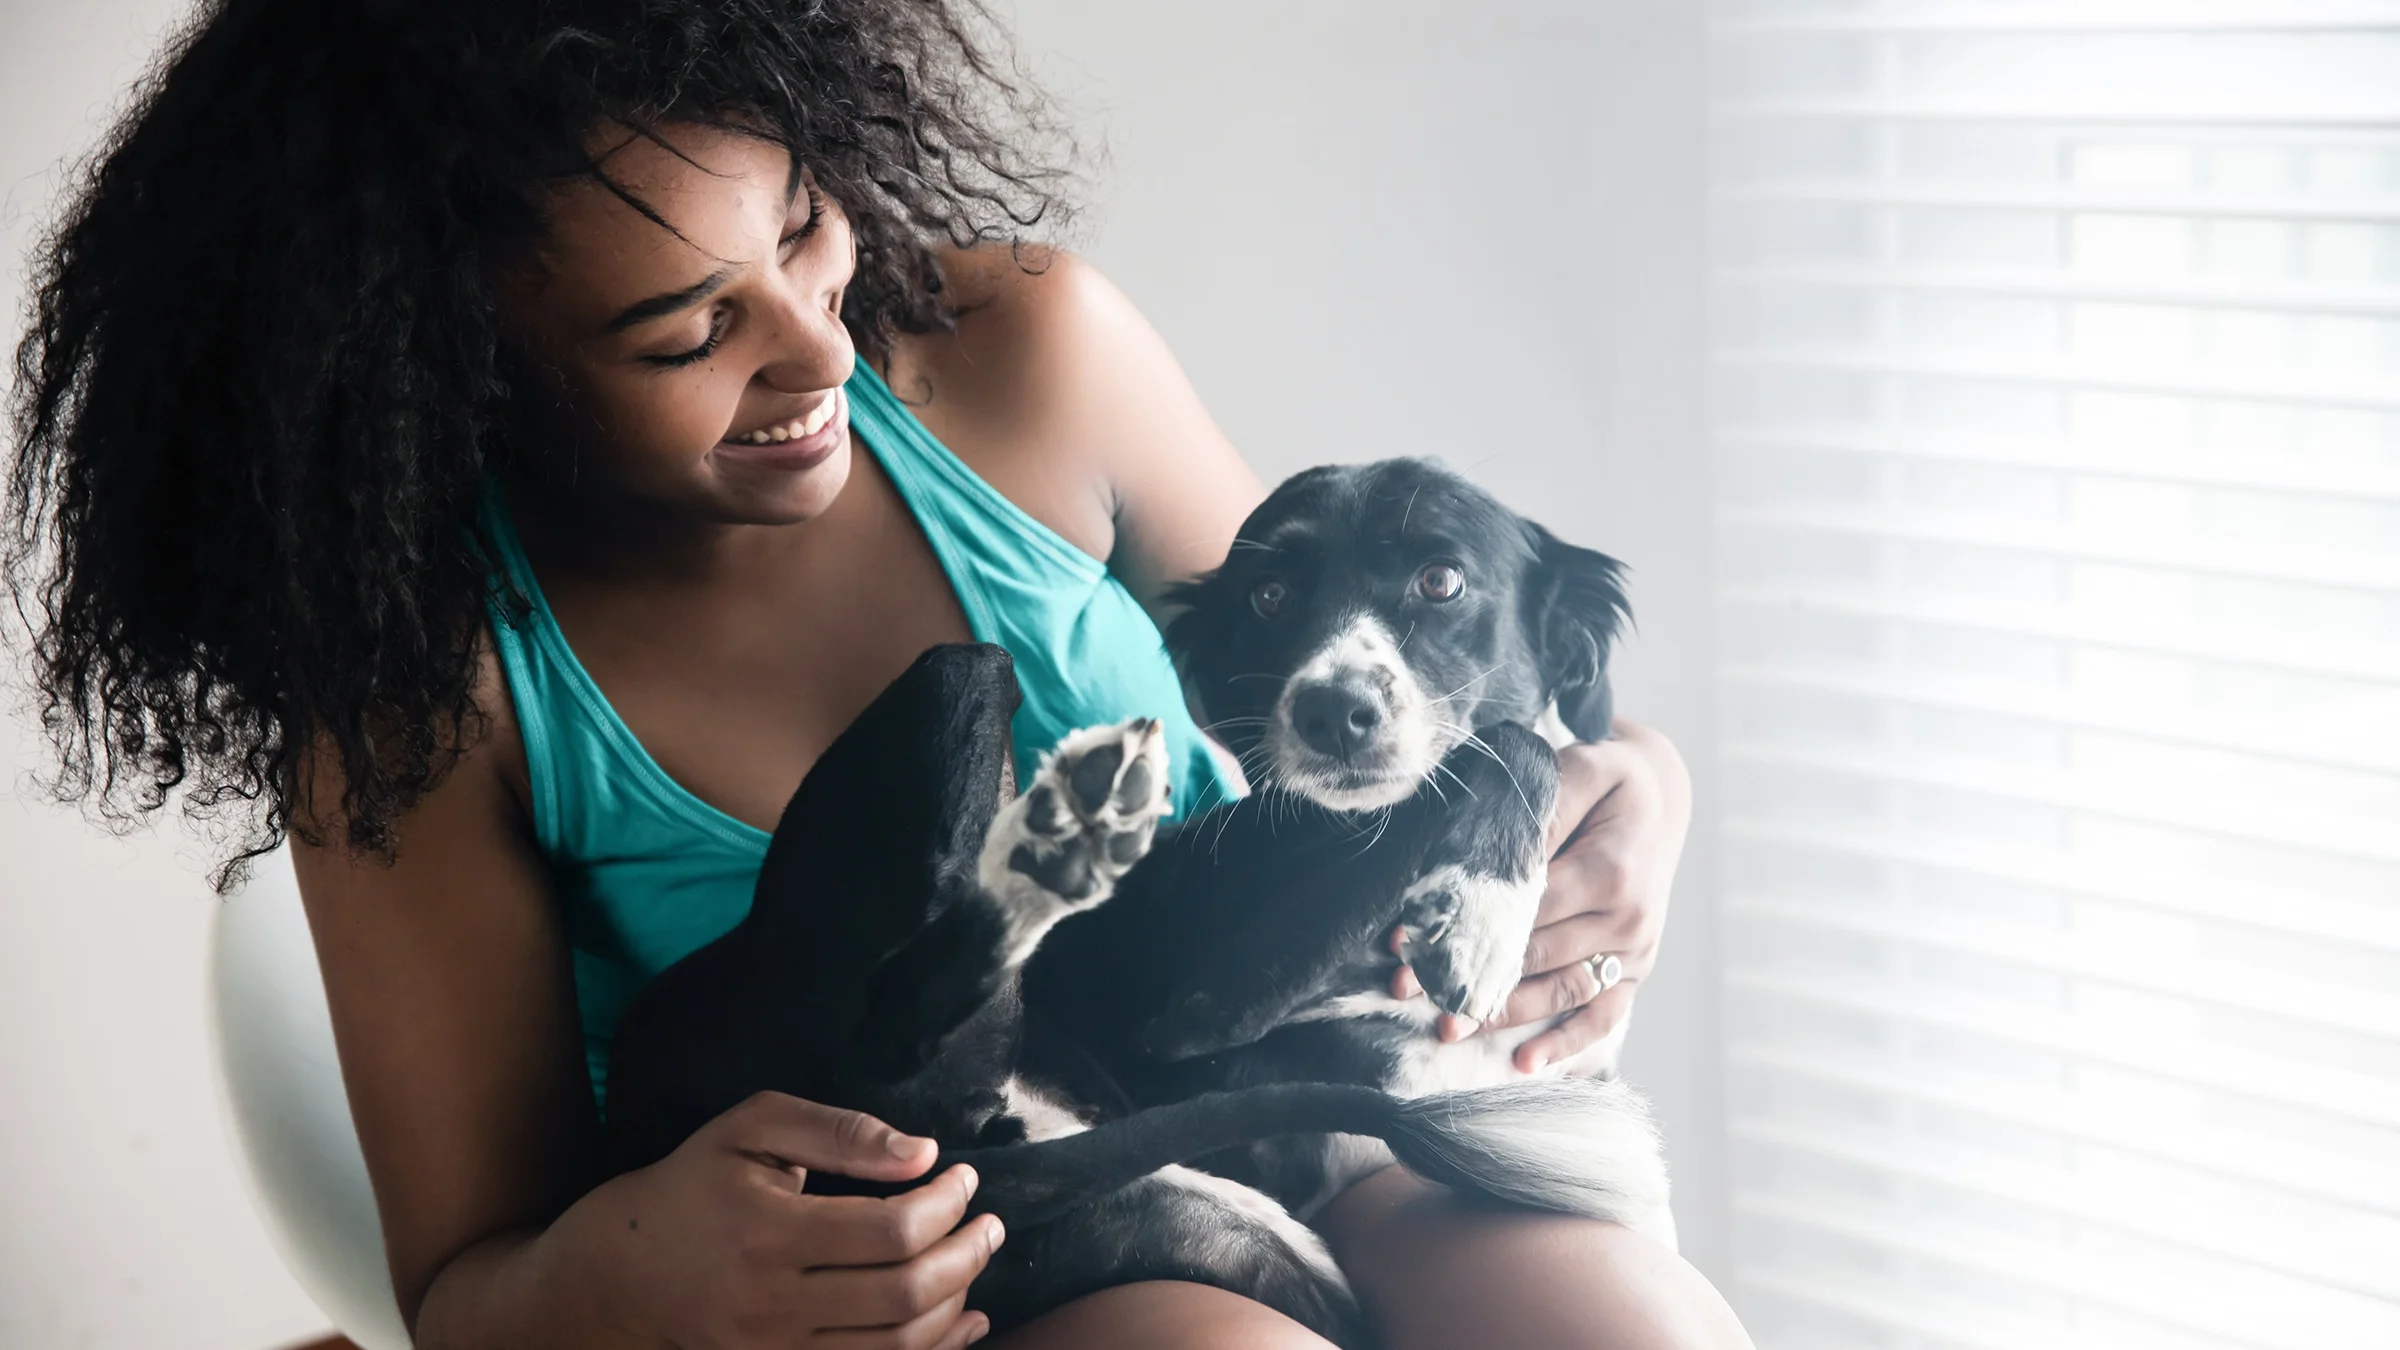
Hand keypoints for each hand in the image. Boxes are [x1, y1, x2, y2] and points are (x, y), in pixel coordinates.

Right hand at [556, 1092, 1001, 1349]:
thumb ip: (837, 1131)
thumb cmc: (692, 1185)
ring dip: (955, 1301)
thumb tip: (920, 1152)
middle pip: (903, 1295)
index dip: (946, 1204)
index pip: (890, 1230)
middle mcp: (774, 1302)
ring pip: (896, 1345)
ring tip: (975, 1258)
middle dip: (966, 1254)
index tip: (964, 1177)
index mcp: (769, 1232)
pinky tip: (963, 1321)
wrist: (618, 1274)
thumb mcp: (751, 1129)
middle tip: (990, 1222)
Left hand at [1391, 720, 1690, 1073]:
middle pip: (1534, 956)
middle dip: (1469, 974)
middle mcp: (1628, 919)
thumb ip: (1540, 814)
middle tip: (1408, 991)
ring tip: (1446, 1029)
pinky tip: (1525, 1064)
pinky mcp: (1637, 968)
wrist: (1661, 798)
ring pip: (1559, 991)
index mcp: (1610, 871)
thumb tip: (1497, 858)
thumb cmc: (1607, 782)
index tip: (1410, 944)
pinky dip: (1567, 1044)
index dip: (1466, 927)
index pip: (1526, 910)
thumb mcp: (1578, 771)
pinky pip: (1604, 1015)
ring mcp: (1636, 949)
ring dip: (1500, 1014)